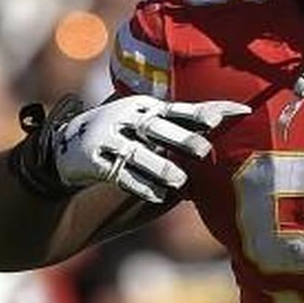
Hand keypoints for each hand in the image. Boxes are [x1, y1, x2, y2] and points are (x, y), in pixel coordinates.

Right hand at [12, 93, 250, 202]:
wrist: (63, 149)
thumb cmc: (119, 138)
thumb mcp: (145, 126)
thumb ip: (176, 129)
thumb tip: (216, 133)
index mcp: (146, 107)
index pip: (183, 109)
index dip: (210, 111)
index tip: (240, 112)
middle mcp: (128, 118)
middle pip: (160, 128)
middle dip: (183, 139)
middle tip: (205, 150)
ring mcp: (109, 137)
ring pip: (141, 154)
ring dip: (161, 169)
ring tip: (180, 182)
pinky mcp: (94, 160)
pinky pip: (121, 175)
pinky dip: (140, 186)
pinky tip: (157, 196)